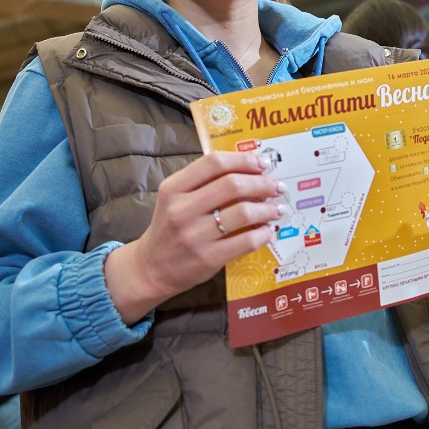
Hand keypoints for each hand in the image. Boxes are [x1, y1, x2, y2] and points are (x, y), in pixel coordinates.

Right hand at [104, 151, 283, 322]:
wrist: (151, 268)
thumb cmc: (170, 228)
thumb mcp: (175, 198)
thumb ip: (204, 183)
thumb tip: (250, 171)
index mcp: (173, 188)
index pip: (214, 163)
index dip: (243, 160)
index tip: (262, 162)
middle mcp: (182, 209)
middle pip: (232, 185)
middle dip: (262, 183)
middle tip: (276, 186)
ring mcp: (194, 235)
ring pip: (242, 212)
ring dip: (267, 208)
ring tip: (277, 208)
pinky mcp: (207, 258)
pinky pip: (245, 241)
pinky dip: (262, 234)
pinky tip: (267, 230)